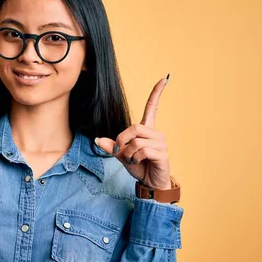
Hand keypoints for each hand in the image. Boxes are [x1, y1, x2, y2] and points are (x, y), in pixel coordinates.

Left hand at [95, 75, 171, 189]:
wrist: (150, 183)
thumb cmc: (139, 167)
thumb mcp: (121, 156)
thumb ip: (112, 147)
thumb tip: (98, 139)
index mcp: (147, 130)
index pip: (152, 107)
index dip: (157, 93)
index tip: (164, 78)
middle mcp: (156, 134)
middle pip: (134, 127)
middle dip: (122, 140)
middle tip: (122, 152)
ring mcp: (161, 143)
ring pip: (136, 141)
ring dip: (127, 153)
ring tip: (132, 160)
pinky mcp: (162, 153)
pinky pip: (141, 151)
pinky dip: (134, 158)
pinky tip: (139, 163)